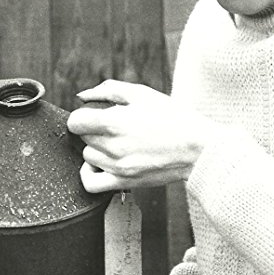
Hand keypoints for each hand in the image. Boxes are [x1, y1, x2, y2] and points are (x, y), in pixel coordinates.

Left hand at [67, 80, 217, 192]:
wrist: (198, 148)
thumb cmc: (173, 117)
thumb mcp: (142, 94)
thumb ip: (107, 90)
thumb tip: (82, 96)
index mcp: (114, 122)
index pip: (75, 122)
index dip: (83, 116)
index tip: (94, 116)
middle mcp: (113, 147)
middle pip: (83, 139)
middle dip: (94, 130)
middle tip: (114, 128)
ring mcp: (118, 167)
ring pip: (88, 157)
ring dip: (96, 149)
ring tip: (116, 143)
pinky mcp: (125, 182)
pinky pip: (91, 184)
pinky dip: (89, 173)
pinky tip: (101, 164)